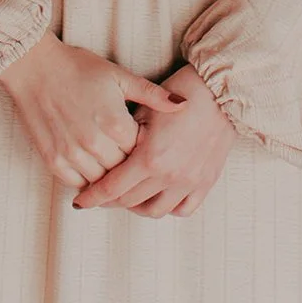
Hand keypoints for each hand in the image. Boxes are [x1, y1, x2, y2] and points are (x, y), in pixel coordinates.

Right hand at [0, 30, 189, 190]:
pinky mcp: (53, 160)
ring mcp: (72, 154)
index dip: (145, 150)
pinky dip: (86, 181)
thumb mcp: (119, 76)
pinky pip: (77, 184)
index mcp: (115, 123)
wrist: (35, 67)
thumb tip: (184, 105)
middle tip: (133, 161)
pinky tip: (93, 169)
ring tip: (114, 167)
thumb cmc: (79, 68)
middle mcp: (94, 143)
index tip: (146, 144)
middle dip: (129, 167)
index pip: (142, 154)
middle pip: (123, 172)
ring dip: (109, 177)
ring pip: (101, 183)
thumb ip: (152, 95)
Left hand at [71, 60, 234, 218]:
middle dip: (112, 200)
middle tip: (103, 195)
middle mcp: (168, 176)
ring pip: (154, 211)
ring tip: (130, 196)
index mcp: (149, 157)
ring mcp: (188, 182)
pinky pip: (182, 209)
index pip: (112, 187)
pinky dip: (168, 207)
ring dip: (138, 207)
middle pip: (130, 201)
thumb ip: (127, 135)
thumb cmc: (181, 92)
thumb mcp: (147, 108)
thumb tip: (109, 151)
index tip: (80, 202)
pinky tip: (159, 196)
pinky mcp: (205, 183)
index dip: (93, 196)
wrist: (220, 91)